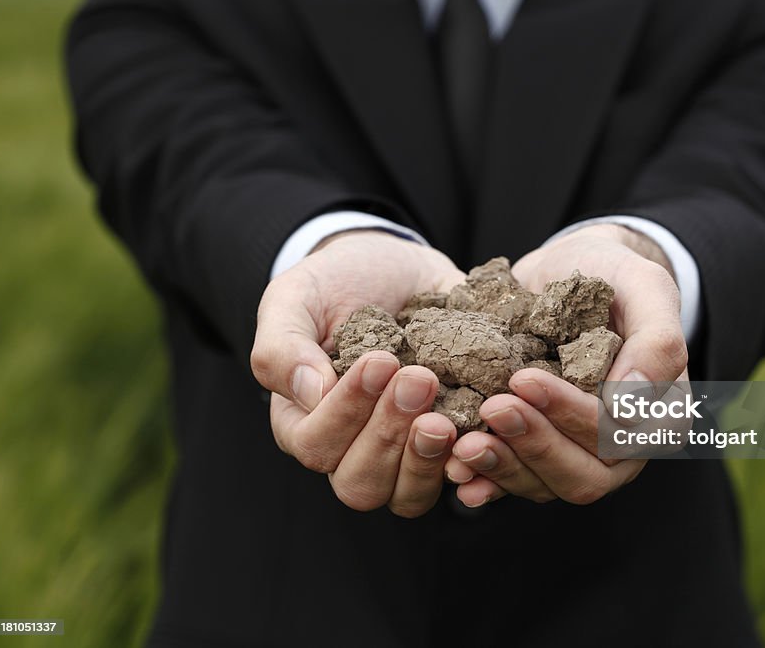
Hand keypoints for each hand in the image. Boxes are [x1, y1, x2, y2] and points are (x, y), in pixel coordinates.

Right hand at [251, 230, 465, 516]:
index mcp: (305, 422)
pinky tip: (482, 434)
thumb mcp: (296, 299)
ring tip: (445, 415)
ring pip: (408, 496)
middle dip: (389, 434)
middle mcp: (352, 450)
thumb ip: (283, 347)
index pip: (316, 444)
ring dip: (427, 459)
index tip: (380, 360)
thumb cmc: (335, 285)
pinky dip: (473, 463)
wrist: (397, 269)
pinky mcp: (450, 444)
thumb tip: (310, 393)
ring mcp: (403, 455)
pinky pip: (461, 476)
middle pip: (361, 483)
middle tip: (420, 379)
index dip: (346, 412)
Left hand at [445, 224, 689, 505]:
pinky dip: (486, 480)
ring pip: (545, 485)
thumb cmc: (612, 275)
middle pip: (584, 475)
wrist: (564, 274)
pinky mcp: (536, 456)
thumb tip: (630, 405)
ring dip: (504, 466)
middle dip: (534, 444)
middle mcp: (622, 451)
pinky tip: (457, 472)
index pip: (619, 437)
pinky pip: (514, 483)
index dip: (573, 415)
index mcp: (659, 418)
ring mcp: (577, 458)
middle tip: (491, 408)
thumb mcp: (644, 285)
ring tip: (463, 443)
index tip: (524, 380)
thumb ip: (657, 340)